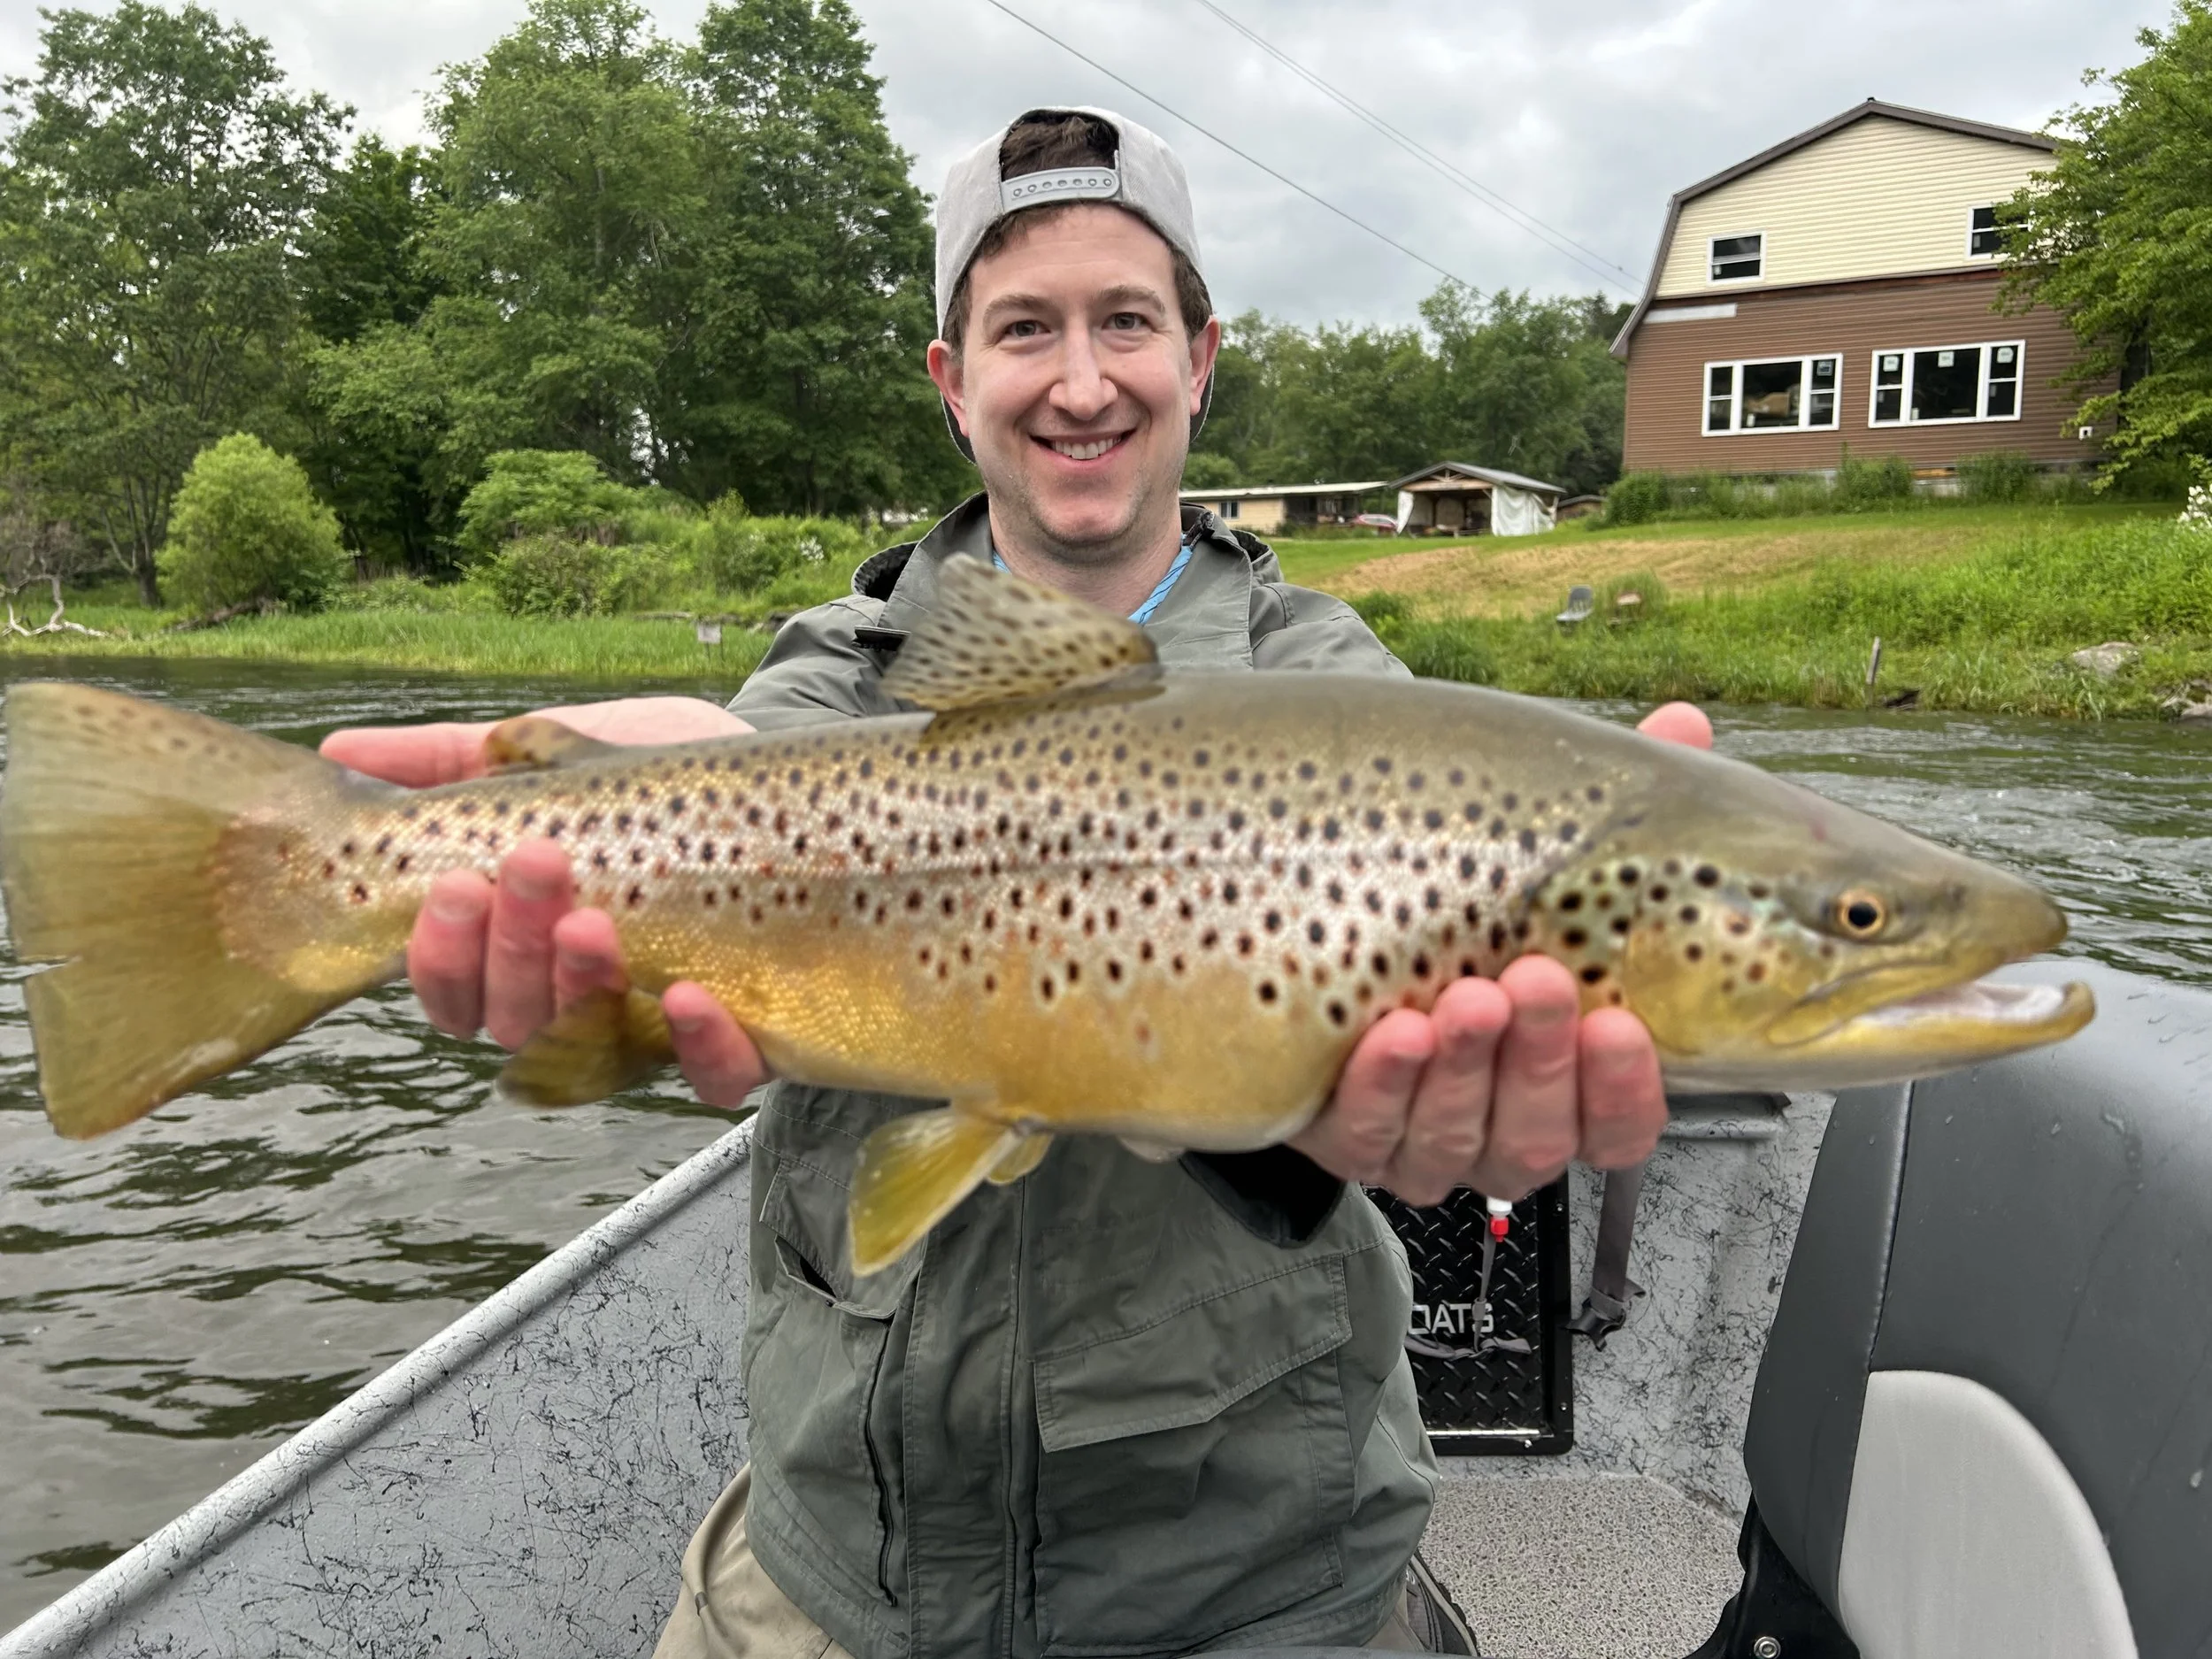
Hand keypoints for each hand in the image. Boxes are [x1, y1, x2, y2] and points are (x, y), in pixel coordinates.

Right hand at [320, 697, 766, 1107]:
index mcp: (516, 956)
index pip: (453, 991)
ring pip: (597, 1046)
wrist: (773, 771)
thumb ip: (444, 761)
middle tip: (536, 865)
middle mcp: (577, 1005)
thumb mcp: (543, 757)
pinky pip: (714, 1077)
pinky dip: (697, 1047)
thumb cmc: (650, 776)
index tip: (452, 886)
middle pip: (516, 1018)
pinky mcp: (745, 1040)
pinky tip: (689, 996)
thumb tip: (338, 746)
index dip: (440, 958)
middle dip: (514, 949)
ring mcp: (658, 1029)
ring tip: (593, 920)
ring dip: (585, 985)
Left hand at [1291, 700, 1715, 1204]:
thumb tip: (1682, 724)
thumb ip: (1614, 805)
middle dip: (1538, 1057)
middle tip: (1534, 979)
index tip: (1620, 1022)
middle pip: (1537, 1133)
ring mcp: (1420, 1137)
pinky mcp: (1345, 1135)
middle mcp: (1499, 1124)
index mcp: (1566, 1082)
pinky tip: (1393, 1030)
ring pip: (1455, 1138)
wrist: (1312, 921)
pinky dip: (1383, 1085)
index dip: (1625, 1086)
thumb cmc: (1450, 900)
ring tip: (1463, 995)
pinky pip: (1366, 1133)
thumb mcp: (1534, 850)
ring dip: (1462, 1067)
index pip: (1619, 1123)